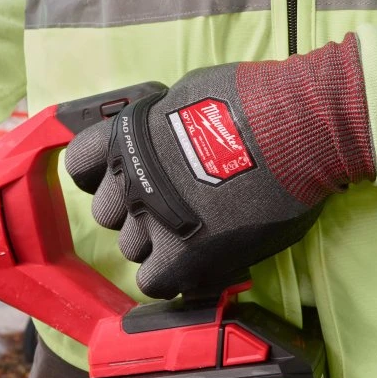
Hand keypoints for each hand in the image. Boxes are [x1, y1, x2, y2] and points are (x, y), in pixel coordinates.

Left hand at [64, 34, 375, 299]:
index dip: (102, 178)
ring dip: (158, 245)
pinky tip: (197, 264)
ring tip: (197, 232)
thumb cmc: (254, 100)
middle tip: (172, 207)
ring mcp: (152, 218)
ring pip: (132, 249)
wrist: (295, 126)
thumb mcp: (188, 95)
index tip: (125, 182)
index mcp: (126, 136)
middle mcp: (129, 178)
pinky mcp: (182, 254)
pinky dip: (173, 278)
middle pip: (107, 213)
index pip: (81, 165)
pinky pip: (155, 283)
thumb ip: (163, 123)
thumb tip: (164, 134)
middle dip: (135, 212)